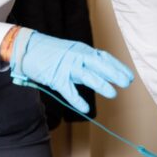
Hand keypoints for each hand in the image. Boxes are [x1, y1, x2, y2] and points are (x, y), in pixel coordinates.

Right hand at [9, 30, 132, 113]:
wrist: (26, 48)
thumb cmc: (51, 52)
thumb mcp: (72, 53)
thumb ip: (86, 63)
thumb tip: (103, 73)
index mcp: (82, 50)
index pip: (104, 58)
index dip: (118, 67)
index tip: (129, 76)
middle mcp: (76, 56)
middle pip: (100, 65)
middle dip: (115, 74)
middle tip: (126, 83)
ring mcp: (66, 66)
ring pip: (88, 76)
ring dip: (101, 85)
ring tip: (113, 94)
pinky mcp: (55, 78)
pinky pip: (69, 91)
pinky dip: (77, 100)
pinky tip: (85, 108)